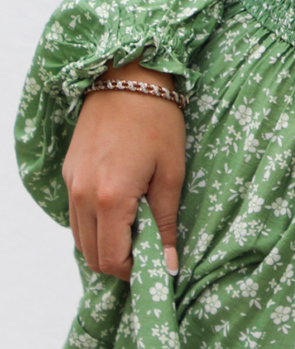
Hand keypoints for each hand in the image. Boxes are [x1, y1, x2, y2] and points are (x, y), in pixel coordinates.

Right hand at [62, 65, 184, 280]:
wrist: (128, 76)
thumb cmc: (157, 121)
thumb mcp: (171, 172)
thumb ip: (166, 222)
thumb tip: (169, 263)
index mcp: (110, 198)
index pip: (112, 259)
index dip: (135, 271)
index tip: (157, 264)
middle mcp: (82, 195)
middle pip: (91, 255)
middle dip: (120, 262)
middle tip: (149, 249)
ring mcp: (71, 183)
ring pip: (80, 238)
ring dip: (106, 244)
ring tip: (138, 227)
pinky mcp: (69, 172)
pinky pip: (76, 215)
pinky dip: (95, 224)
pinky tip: (122, 208)